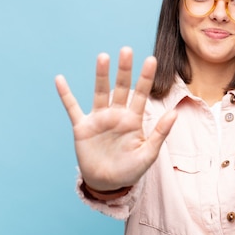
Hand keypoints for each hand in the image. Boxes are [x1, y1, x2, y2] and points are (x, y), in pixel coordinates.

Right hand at [55, 47, 176, 190]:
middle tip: (127, 50)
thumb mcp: (148, 154)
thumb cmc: (130, 169)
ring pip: (100, 92)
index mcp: (133, 119)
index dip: (145, 78)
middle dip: (124, 70)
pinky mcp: (82, 128)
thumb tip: (175, 113)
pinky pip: (72, 108)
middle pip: (121, 87)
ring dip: (101, 75)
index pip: (141, 94)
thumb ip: (160, 133)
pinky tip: (60, 79)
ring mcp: (99, 119)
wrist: (108, 184)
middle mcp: (116, 114)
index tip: (152, 59)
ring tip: (103, 57)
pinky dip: (66, 95)